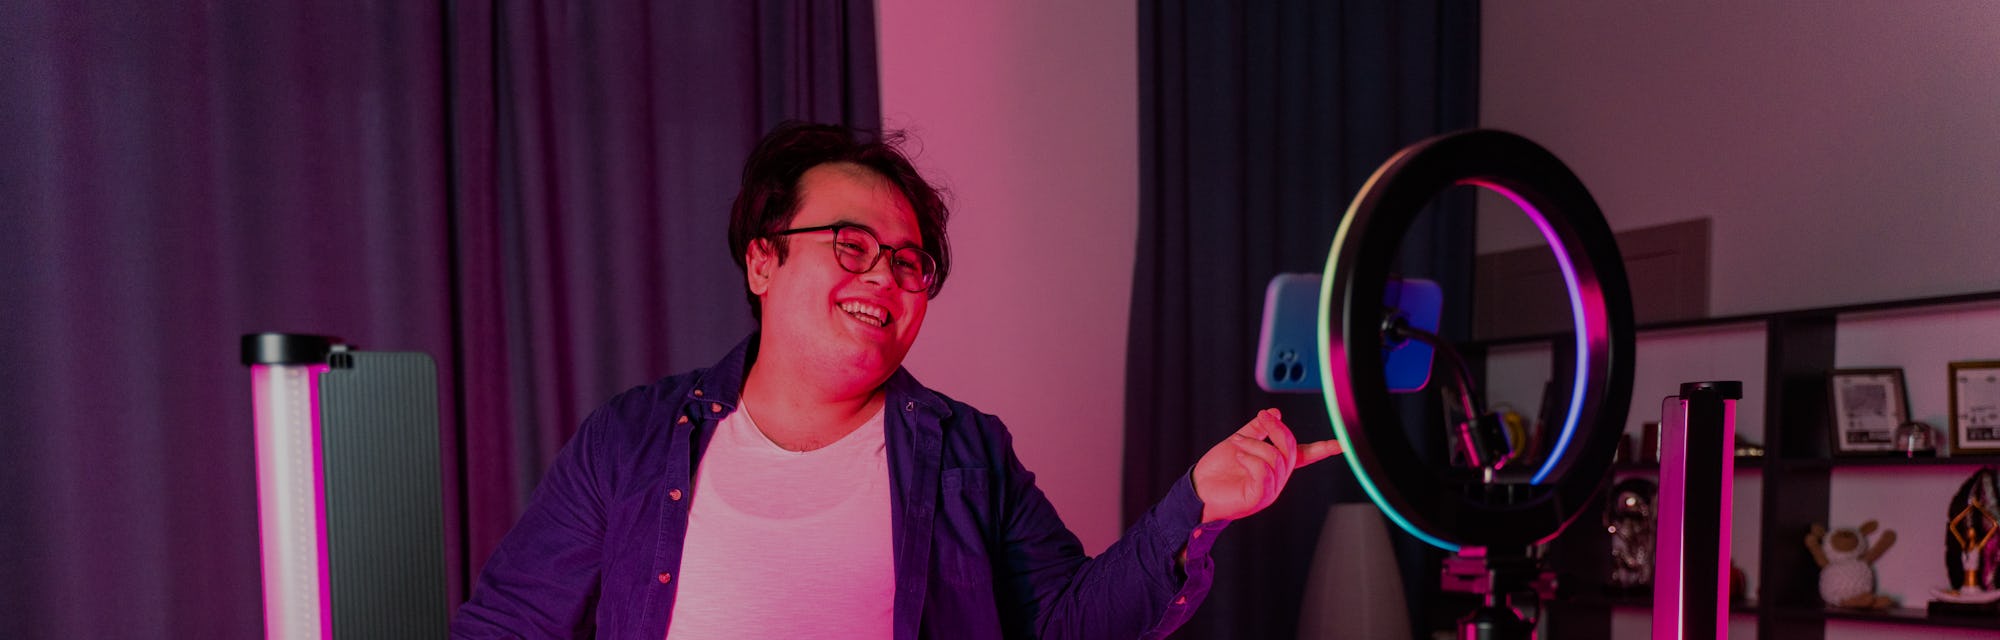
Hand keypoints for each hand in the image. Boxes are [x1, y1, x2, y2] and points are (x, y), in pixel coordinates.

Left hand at [1192, 408, 1342, 523]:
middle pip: (1291, 448)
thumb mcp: (1239, 442)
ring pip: (1276, 458)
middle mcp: (1278, 479)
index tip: (1343, 443)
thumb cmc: (1218, 470)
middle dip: (1277, 429)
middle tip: (1261, 417)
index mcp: (1276, 466)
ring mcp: (1270, 490)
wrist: (1197, 490)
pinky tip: (1238, 456)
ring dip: (1254, 444)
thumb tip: (1276, 412)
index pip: (1305, 455)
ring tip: (1236, 443)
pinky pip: (1264, 472)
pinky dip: (1250, 459)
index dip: (1324, 448)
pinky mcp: (1259, 498)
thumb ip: (1257, 429)